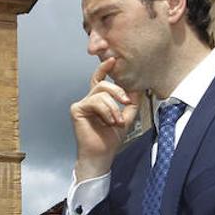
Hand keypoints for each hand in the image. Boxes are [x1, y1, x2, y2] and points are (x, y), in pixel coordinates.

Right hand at [70, 58, 137, 180]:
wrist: (102, 154)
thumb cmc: (111, 139)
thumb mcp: (127, 117)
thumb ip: (131, 102)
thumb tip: (137, 88)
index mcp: (99, 100)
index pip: (100, 79)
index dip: (104, 68)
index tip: (113, 60)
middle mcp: (89, 99)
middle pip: (103, 83)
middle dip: (117, 90)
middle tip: (126, 101)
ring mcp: (82, 104)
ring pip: (101, 92)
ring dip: (113, 107)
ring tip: (116, 121)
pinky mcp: (77, 109)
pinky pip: (95, 101)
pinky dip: (106, 111)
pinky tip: (108, 122)